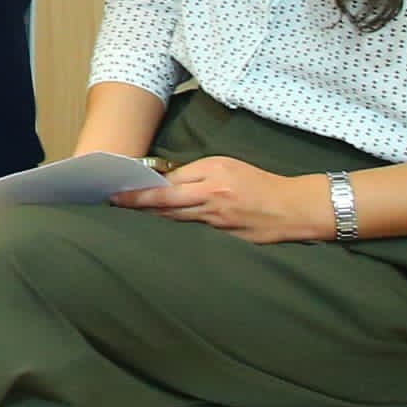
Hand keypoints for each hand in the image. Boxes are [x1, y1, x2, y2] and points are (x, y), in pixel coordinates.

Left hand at [110, 157, 329, 241]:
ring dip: (152, 220)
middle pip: (165, 207)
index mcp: (212, 180)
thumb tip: (163, 182)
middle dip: (138, 207)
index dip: (139, 192)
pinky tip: (159, 232)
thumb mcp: (226, 166)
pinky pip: (193, 235)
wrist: (293, 208)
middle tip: (113, 207)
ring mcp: (218, 224)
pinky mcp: (225, 241)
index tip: (117, 193)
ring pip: (175, 223)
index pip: (166, 187)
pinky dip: (175, 232)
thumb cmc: (258, 182)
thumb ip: (193, 174)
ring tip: (129, 219)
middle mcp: (212, 202)